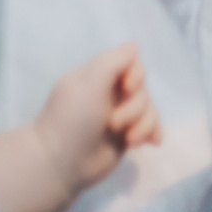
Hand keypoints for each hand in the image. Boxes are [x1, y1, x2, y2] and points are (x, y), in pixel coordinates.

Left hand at [0, 42, 159, 211]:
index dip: (135, 74)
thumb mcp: (87, 85)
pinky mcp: (126, 136)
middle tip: (113, 122)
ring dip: (143, 124)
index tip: (126, 88)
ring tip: (128, 139)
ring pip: (149, 108)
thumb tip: (134, 45)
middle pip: (142, 88)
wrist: (60, 166)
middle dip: (135, 106)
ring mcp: (119, 116)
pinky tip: (148, 144)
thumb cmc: (71, 121)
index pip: (130, 63)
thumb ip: (112, 62)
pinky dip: (151, 133)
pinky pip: (151, 127)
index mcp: (96, 78)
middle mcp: (109, 94)